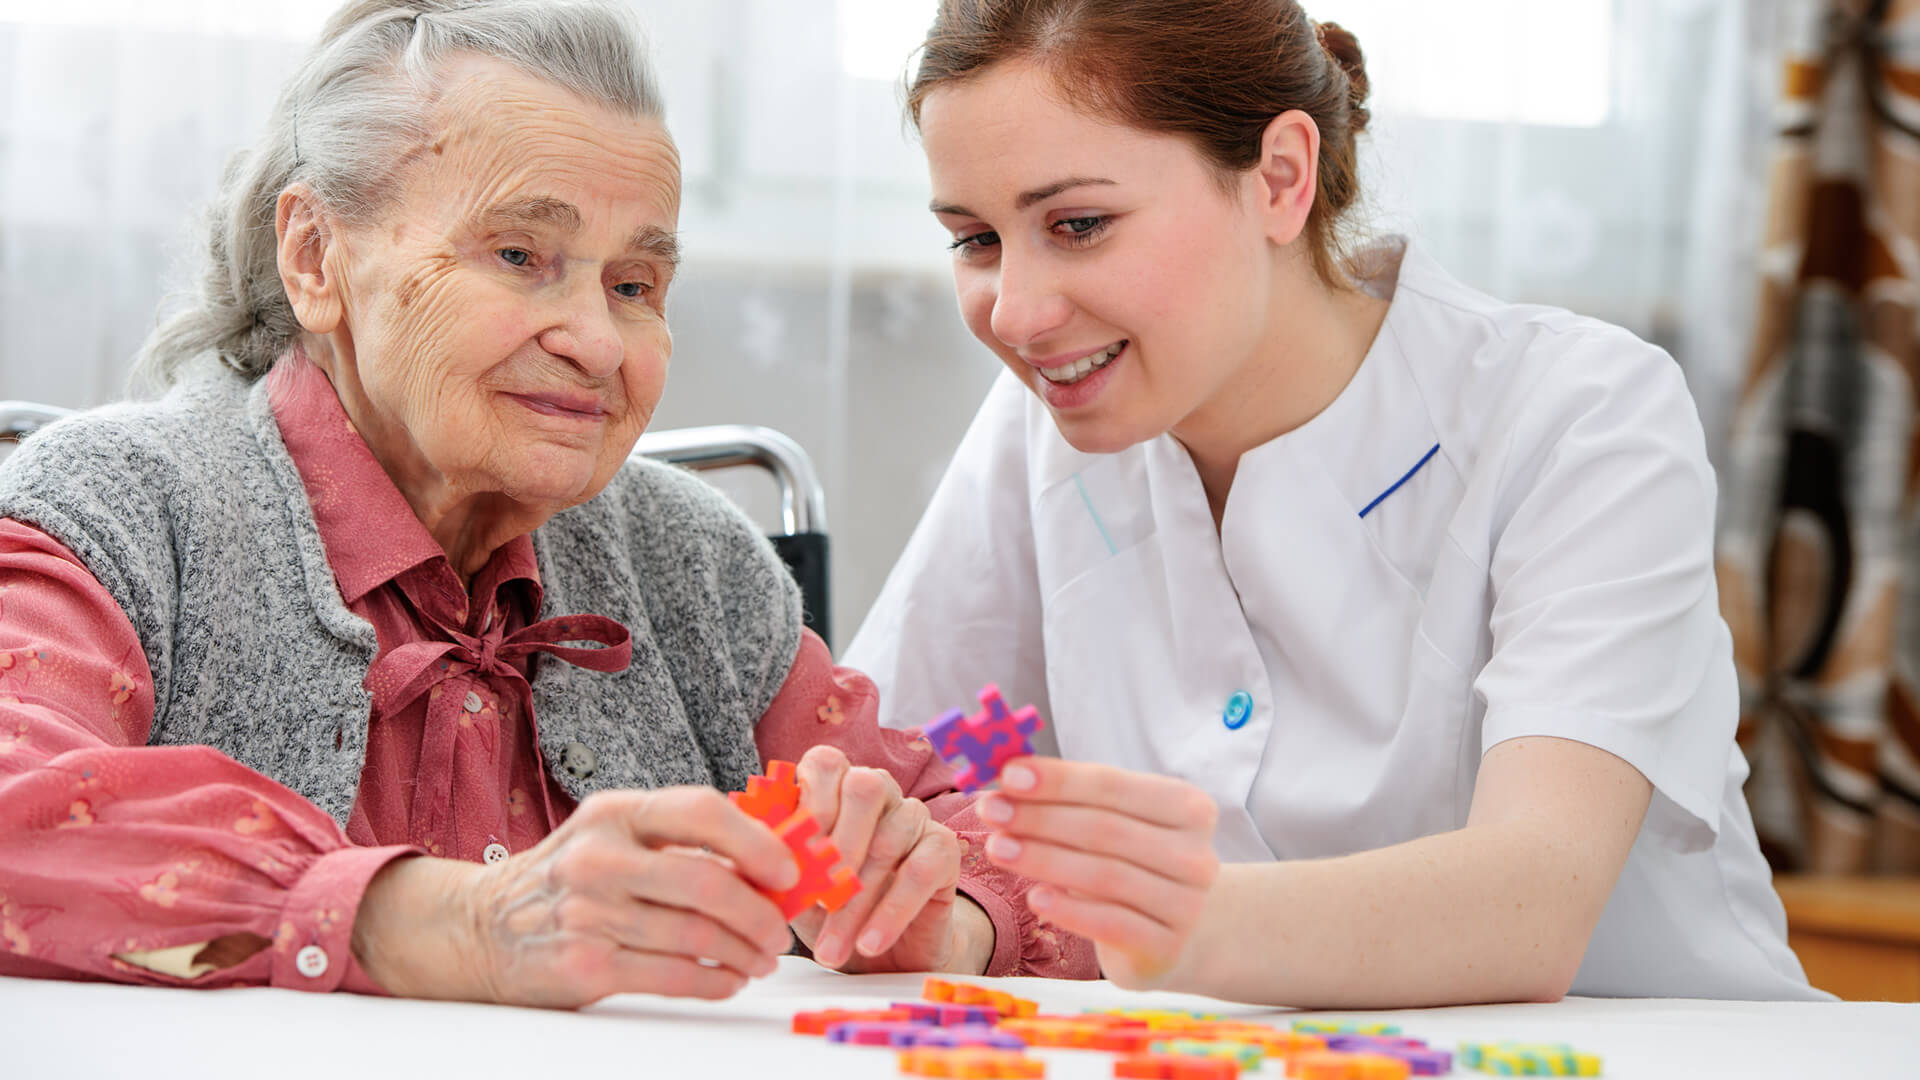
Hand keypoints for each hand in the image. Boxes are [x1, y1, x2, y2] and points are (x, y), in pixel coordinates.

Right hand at [351, 787, 798, 1007]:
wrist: (480, 927)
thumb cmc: (569, 878)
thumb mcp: (612, 834)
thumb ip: (678, 839)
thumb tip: (770, 856)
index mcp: (615, 812)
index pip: (701, 811)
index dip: (756, 841)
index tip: (788, 869)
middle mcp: (599, 856)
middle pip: (707, 882)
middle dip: (760, 911)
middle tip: (781, 930)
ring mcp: (589, 912)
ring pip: (696, 935)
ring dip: (744, 952)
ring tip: (761, 958)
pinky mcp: (584, 965)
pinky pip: (673, 976)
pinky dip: (715, 981)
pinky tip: (728, 979)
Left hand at [788, 745, 981, 972]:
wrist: (886, 952)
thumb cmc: (830, 909)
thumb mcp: (795, 888)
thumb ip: (776, 864)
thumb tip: (750, 858)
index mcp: (835, 787)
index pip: (825, 762)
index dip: (809, 801)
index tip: (793, 854)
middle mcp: (879, 790)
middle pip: (864, 786)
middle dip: (838, 845)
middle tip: (817, 900)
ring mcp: (914, 816)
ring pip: (888, 841)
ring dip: (856, 902)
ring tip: (831, 949)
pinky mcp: (943, 848)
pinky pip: (921, 870)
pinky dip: (892, 912)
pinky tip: (870, 944)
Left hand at [977, 758, 1218, 988]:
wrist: (1170, 935)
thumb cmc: (1130, 864)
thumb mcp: (1112, 823)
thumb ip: (1072, 799)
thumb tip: (1007, 776)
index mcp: (1188, 807)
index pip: (1114, 785)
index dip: (1059, 780)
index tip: (1008, 775)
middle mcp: (1196, 854)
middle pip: (1105, 829)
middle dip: (1040, 818)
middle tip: (990, 811)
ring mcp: (1187, 905)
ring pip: (1105, 875)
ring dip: (1043, 859)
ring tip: (997, 848)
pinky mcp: (1167, 947)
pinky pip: (1111, 924)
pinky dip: (1069, 909)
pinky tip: (1035, 898)